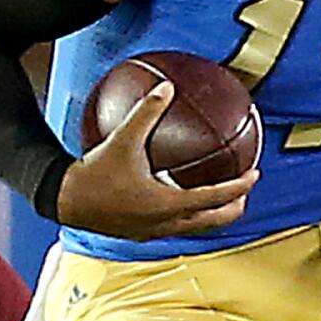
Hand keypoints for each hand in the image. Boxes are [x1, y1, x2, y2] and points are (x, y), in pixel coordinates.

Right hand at [56, 81, 257, 240]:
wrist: (65, 201)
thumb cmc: (95, 173)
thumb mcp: (122, 139)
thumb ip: (146, 113)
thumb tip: (166, 87)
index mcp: (168, 204)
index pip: (214, 198)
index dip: (238, 187)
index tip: (255, 175)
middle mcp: (165, 223)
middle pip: (211, 222)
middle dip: (232, 208)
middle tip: (245, 193)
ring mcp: (152, 231)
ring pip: (193, 227)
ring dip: (210, 215)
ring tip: (220, 199)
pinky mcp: (139, 233)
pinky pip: (174, 225)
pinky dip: (188, 215)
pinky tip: (179, 198)